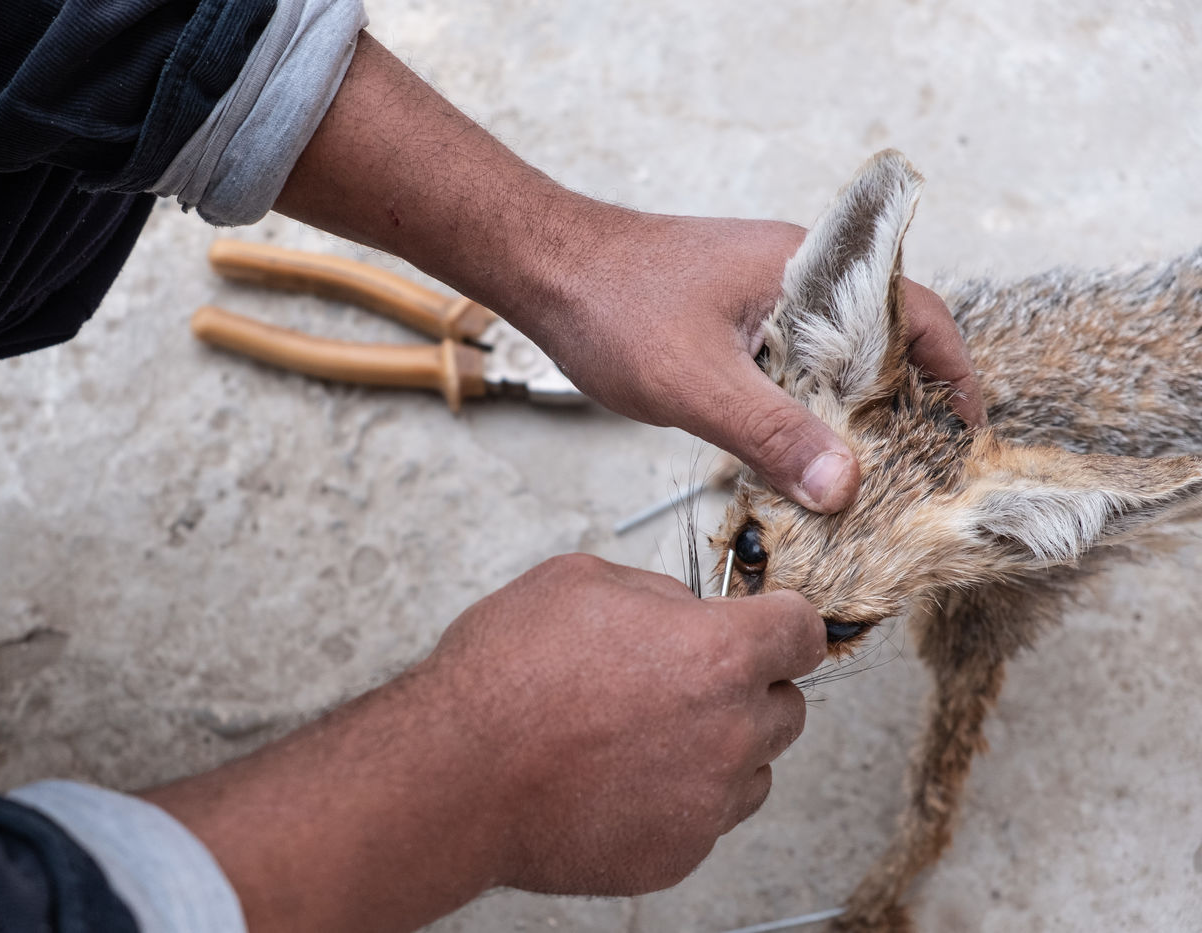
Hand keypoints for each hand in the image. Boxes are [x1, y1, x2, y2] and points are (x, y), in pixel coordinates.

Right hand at [142, 555, 824, 930]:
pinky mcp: (676, 854)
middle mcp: (730, 732)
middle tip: (684, 684)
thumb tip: (684, 611)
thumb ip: (656, 594)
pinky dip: (676, 801)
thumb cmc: (506, 676)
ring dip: (718, 751)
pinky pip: (703, 821)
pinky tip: (618, 780)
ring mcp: (706, 802)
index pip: (806, 632)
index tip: (775, 631)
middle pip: (787, 708)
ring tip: (642, 737)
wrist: (457, 774)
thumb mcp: (580, 582)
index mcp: (719, 654)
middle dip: (748, 691)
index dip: (786, 626)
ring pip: (751, 772)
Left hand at [519, 212, 985, 512]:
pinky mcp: (737, 319)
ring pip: (834, 359)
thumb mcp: (695, 383)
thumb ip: (770, 433)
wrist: (542, 269)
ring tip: (870, 476)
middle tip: (919, 472)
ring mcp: (767, 296)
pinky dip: (805, 406)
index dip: (952, 375)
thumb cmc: (613, 305)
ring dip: (852, 411)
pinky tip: (799, 453)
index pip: (916, 316)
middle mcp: (799, 277)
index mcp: (810, 271)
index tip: (969, 432)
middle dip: (906, 406)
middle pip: (882, 343)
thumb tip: (843, 486)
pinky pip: (792, 364)